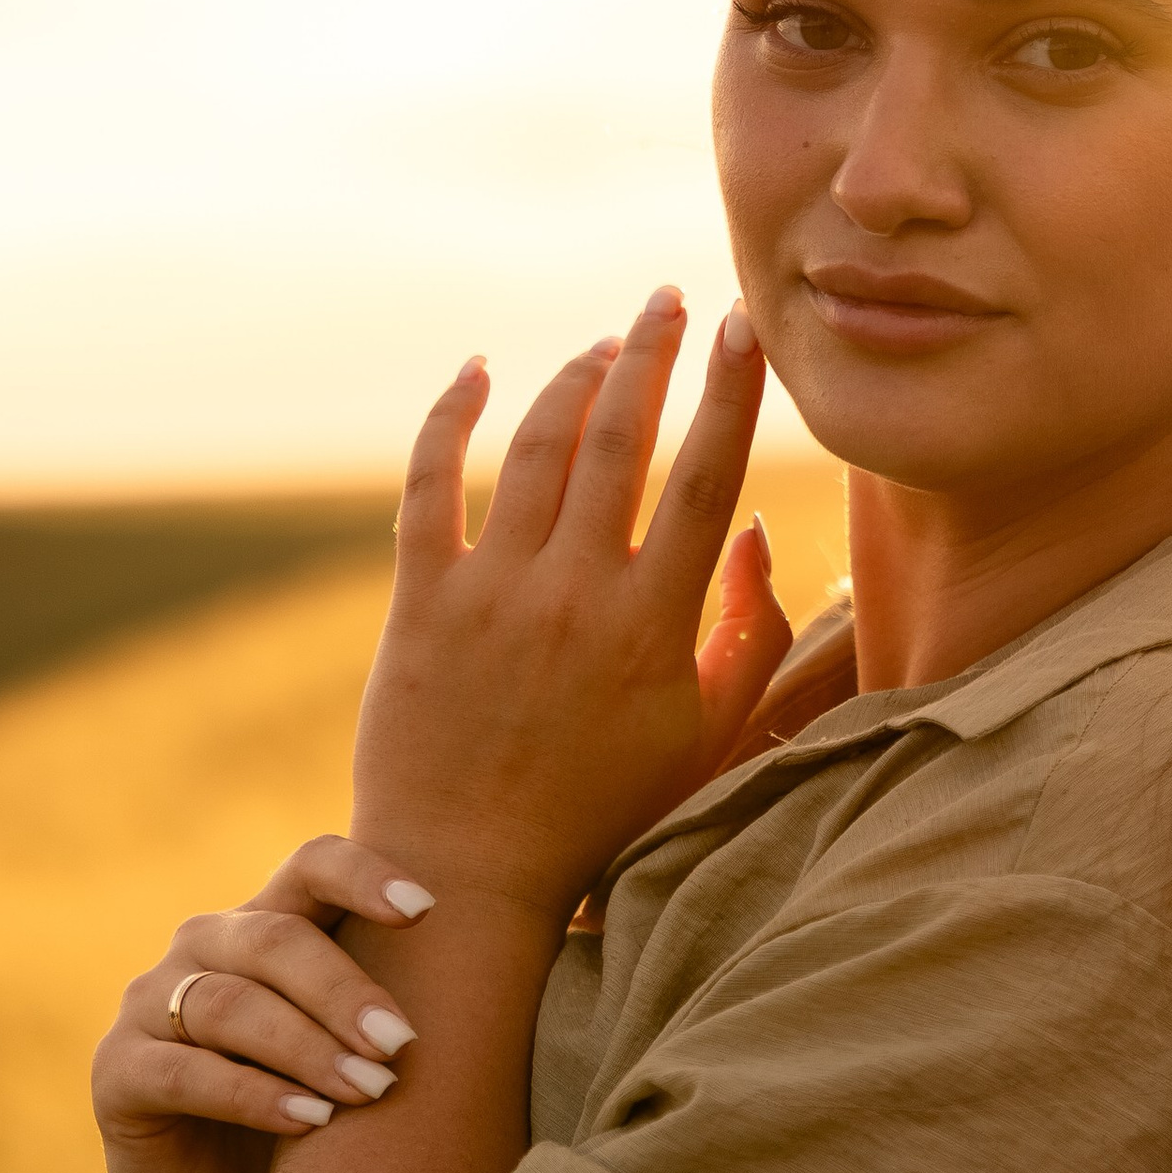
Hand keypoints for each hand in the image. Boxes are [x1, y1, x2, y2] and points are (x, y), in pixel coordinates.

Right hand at [92, 837, 431, 1172]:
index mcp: (269, 921)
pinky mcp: (117, 1074)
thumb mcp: (371, 1052)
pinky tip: (306, 1121)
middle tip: (403, 1043)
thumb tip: (561, 938)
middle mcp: (204, 946)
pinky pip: (183, 1070)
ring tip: (367, 1091)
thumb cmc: (331, 1130)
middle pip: (274, 937)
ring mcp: (150, 1005)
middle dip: (346, 990)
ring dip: (306, 1046)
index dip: (363, 875)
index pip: (311, 864)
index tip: (427, 910)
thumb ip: (416, 995)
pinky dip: (250, 1094)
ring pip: (229, 1002)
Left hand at [352, 286, 794, 927]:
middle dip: (651, 353)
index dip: (729, 391)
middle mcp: (573, 596)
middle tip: (671, 297)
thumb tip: (751, 535)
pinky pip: (428, 487)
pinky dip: (447, 418)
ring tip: (605, 347)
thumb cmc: (603, 813)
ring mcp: (490, 596)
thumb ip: (748, 637)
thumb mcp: (704, 737)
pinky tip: (474, 372)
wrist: (469, 875)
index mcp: (652, 626)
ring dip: (574, 381)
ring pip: (535, 449)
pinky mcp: (419, 606)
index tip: (747, 324)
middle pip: (619, 439)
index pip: (702, 478)